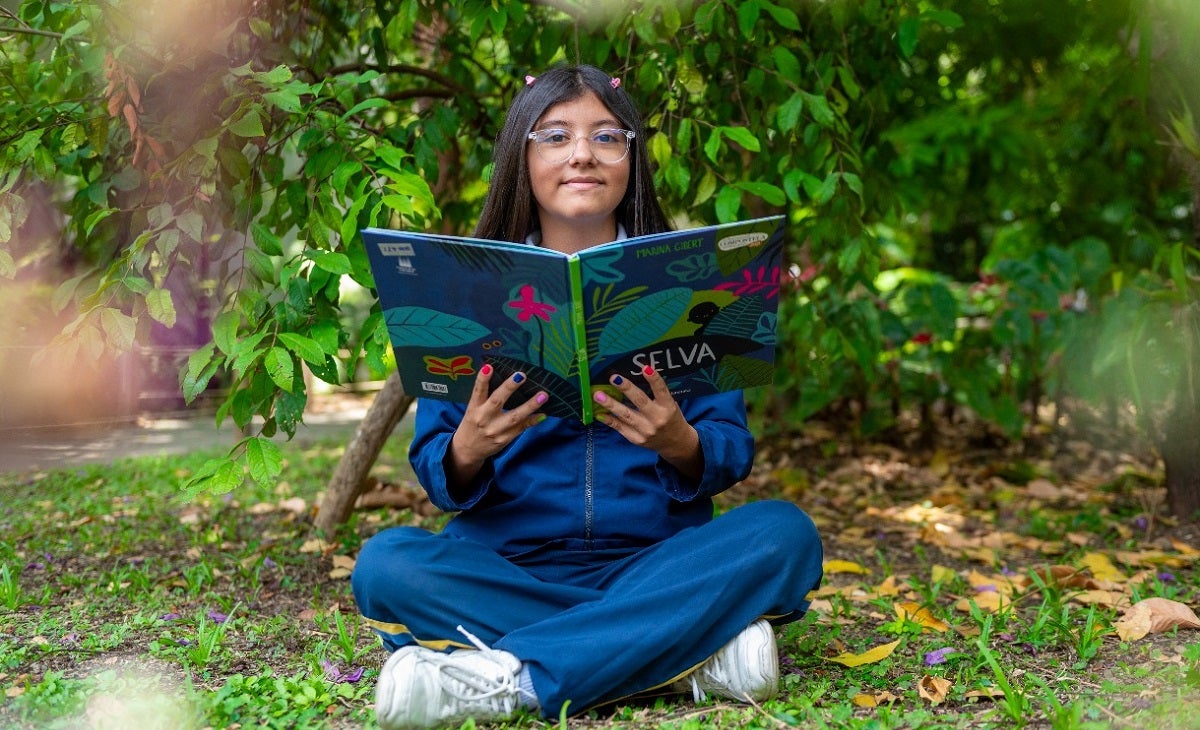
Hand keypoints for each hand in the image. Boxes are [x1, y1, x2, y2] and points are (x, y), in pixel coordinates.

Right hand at [448, 364, 546, 484]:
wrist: (468, 450)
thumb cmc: (473, 423)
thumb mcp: (473, 409)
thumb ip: (484, 396)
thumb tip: (504, 377)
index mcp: (474, 408)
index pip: (478, 391)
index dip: (482, 379)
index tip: (489, 367)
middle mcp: (484, 418)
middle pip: (497, 401)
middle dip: (509, 388)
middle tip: (521, 375)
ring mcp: (495, 430)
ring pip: (514, 416)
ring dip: (530, 405)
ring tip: (543, 395)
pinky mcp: (505, 439)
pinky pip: (521, 428)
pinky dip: (532, 421)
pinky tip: (542, 414)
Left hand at [594, 366, 702, 477]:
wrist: (675, 442)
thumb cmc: (670, 418)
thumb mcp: (670, 404)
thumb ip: (657, 393)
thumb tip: (636, 374)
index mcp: (668, 407)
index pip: (661, 390)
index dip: (654, 379)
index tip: (644, 368)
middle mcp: (657, 419)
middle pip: (640, 401)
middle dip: (626, 388)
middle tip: (613, 378)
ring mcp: (646, 430)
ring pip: (626, 415)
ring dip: (610, 404)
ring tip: (598, 395)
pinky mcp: (637, 439)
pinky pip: (620, 428)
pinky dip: (609, 420)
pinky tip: (599, 413)